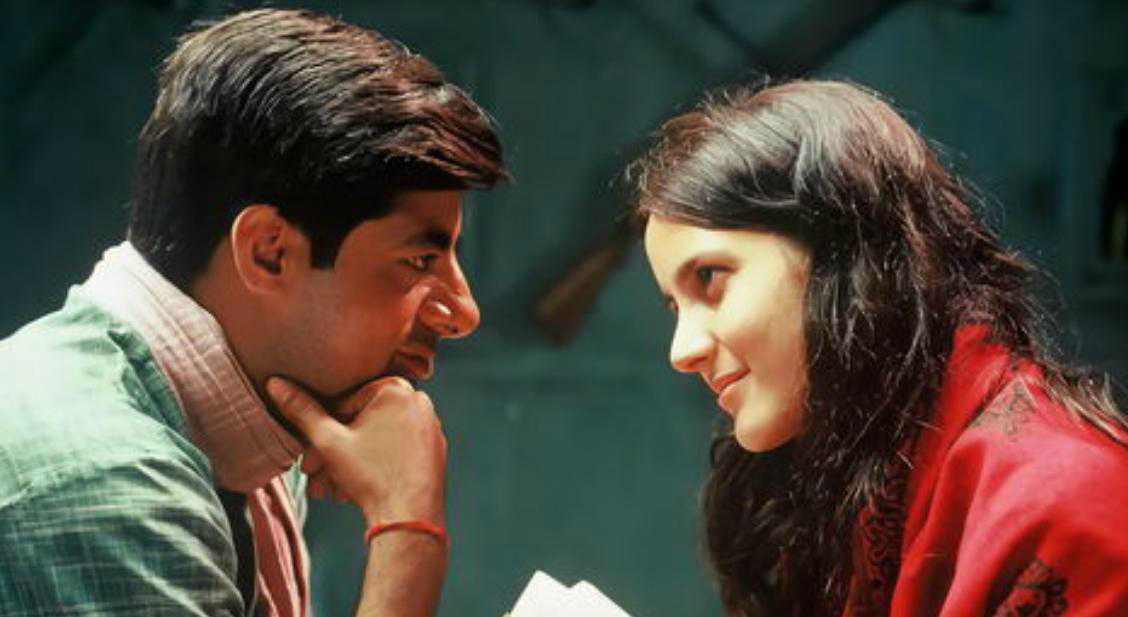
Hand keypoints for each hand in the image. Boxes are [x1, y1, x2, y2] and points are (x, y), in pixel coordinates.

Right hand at [266, 376, 447, 525]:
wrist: (410, 518)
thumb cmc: (371, 475)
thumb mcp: (328, 441)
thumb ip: (302, 411)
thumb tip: (276, 383)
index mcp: (396, 389)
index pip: (345, 404)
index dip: (320, 432)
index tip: (307, 457)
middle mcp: (419, 402)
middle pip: (361, 424)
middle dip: (333, 452)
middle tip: (313, 476)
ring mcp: (430, 427)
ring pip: (376, 440)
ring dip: (348, 462)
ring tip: (329, 488)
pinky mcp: (434, 450)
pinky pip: (396, 451)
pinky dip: (373, 465)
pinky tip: (352, 489)